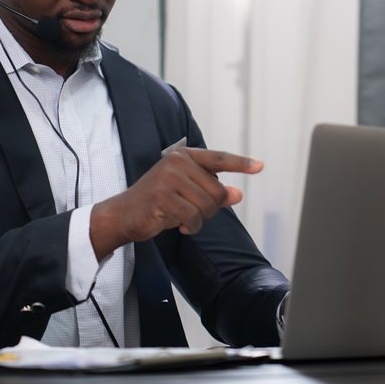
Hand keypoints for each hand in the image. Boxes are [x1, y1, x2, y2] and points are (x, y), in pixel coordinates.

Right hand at [89, 148, 262, 258]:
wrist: (124, 215)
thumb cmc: (158, 204)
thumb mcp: (187, 194)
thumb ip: (212, 192)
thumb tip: (238, 194)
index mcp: (184, 157)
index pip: (218, 159)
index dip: (241, 163)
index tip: (260, 166)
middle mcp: (177, 162)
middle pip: (216, 190)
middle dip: (210, 209)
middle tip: (191, 214)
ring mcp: (168, 178)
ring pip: (207, 205)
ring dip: (199, 219)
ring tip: (183, 218)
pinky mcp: (163, 196)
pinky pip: (194, 216)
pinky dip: (191, 226)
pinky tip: (179, 225)